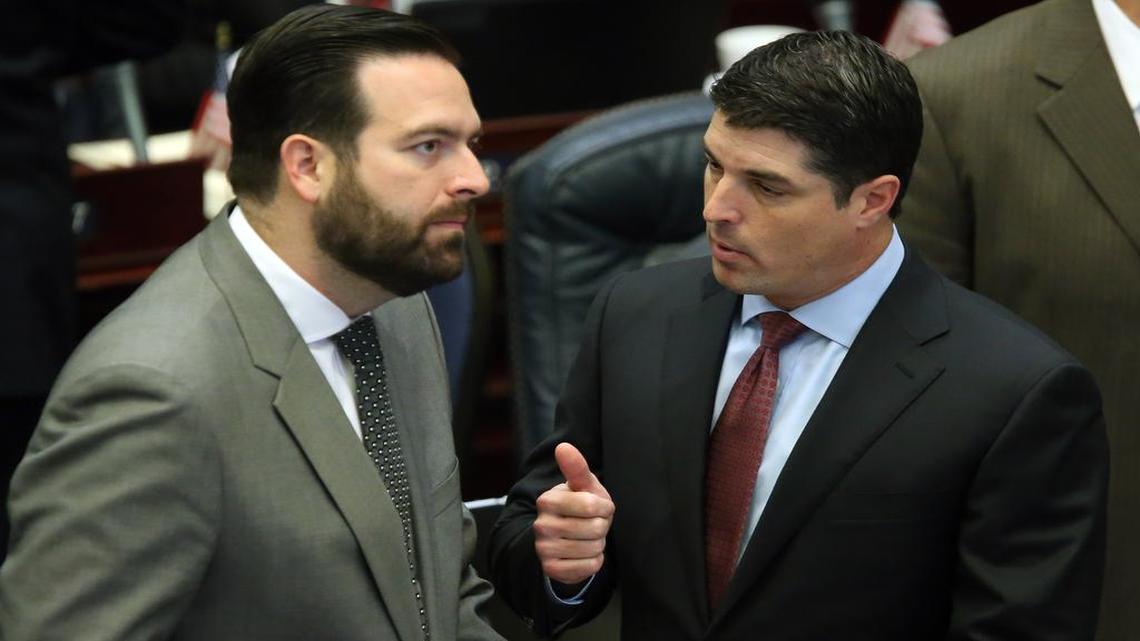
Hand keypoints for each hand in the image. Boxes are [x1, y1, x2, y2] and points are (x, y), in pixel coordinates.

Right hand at [533, 442, 614, 585]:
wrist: (566, 537)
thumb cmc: (580, 505)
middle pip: (595, 528)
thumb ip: (576, 467)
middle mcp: (541, 525)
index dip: (604, 507)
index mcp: (547, 500)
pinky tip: (584, 553)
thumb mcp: (583, 486)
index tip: (599, 506)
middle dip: (602, 527)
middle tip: (592, 524)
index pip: (592, 505)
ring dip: (598, 544)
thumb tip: (563, 446)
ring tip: (588, 537)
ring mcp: (544, 549)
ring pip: (593, 549)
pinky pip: (588, 568)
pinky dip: (593, 561)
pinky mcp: (551, 569)